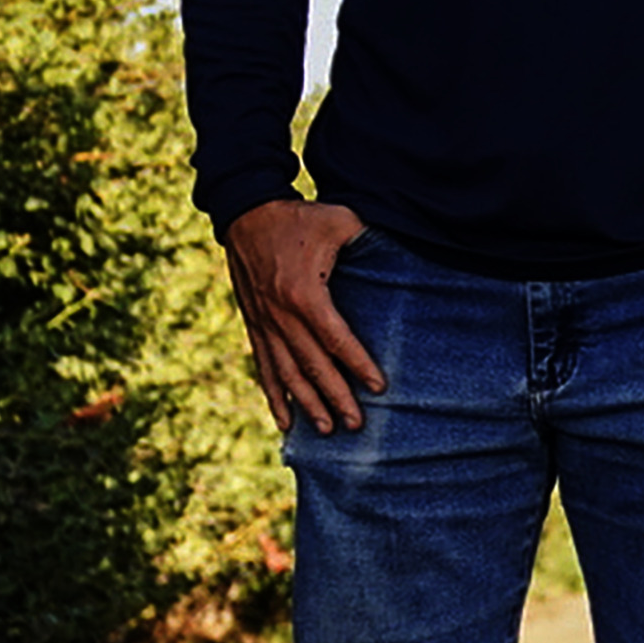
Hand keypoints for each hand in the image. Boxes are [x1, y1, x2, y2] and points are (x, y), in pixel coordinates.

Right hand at [224, 199, 381, 433]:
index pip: (336, 339)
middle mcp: (281, 315)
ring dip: (307, 403)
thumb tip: (398, 254)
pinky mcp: (253, 324)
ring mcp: (264, 322)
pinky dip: (275, 395)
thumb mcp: (337, 220)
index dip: (358, 365)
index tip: (378, 387)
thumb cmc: (299, 217)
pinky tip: (284, 421)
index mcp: (305, 294)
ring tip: (327, 429)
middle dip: (336, 396)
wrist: (246, 213)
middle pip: (313, 365)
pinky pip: (264, 366)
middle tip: (356, 424)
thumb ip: (366, 238)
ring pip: (288, 373)